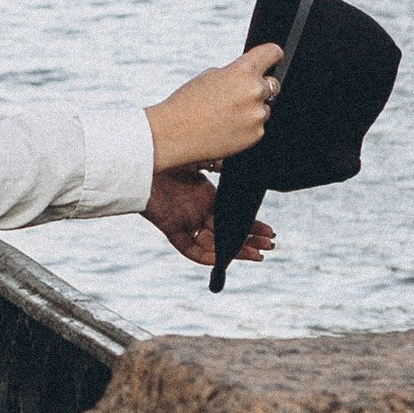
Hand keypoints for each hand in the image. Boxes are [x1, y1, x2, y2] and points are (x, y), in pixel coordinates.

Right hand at [145, 42, 280, 175]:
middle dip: (260, 87)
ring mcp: (257, 115)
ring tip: (225, 116)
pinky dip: (246, 127)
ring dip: (251, 110)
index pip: (272, 53)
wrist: (174, 134)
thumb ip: (235, 73)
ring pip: (264, 108)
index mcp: (243, 71)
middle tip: (238, 96)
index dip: (273, 55)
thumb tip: (251, 77)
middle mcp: (255, 91)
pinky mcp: (256, 135)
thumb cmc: (187, 103)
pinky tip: (226, 128)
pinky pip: (258, 127)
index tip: (274, 58)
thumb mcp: (210, 76)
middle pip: (272, 84)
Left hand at [145, 168, 275, 269]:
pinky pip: (189, 249)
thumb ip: (223, 164)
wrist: (143, 156)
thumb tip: (248, 169)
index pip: (232, 217)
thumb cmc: (170, 153)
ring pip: (213, 244)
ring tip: (257, 255)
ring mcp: (185, 221)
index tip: (270, 231)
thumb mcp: (204, 157)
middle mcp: (197, 211)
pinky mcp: (171, 228)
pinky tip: (222, 259)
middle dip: (249, 241)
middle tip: (270, 246)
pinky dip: (205, 256)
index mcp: (206, 196)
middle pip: (226, 233)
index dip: (251, 226)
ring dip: (235, 252)